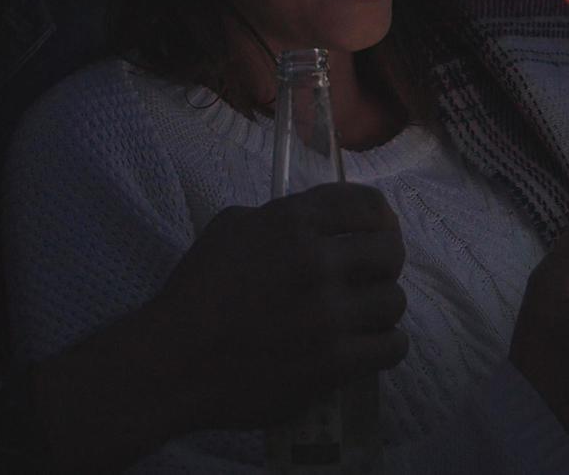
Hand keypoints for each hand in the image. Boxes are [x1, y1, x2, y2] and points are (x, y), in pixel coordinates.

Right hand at [143, 183, 408, 429]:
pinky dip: (387, 343)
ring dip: (383, 305)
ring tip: (367, 313)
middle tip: (373, 273)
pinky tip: (372, 344)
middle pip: (390, 252)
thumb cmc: (196, 291)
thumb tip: (318, 225)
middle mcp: (319, 264)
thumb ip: (278, 218)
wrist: (174, 361)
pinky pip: (391, 346)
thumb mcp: (229, 228)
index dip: (379, 216)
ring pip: (394, 301)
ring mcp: (330, 317)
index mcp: (293, 224)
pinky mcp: (334, 363)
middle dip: (386, 259)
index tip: (378, 228)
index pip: (365, 205)